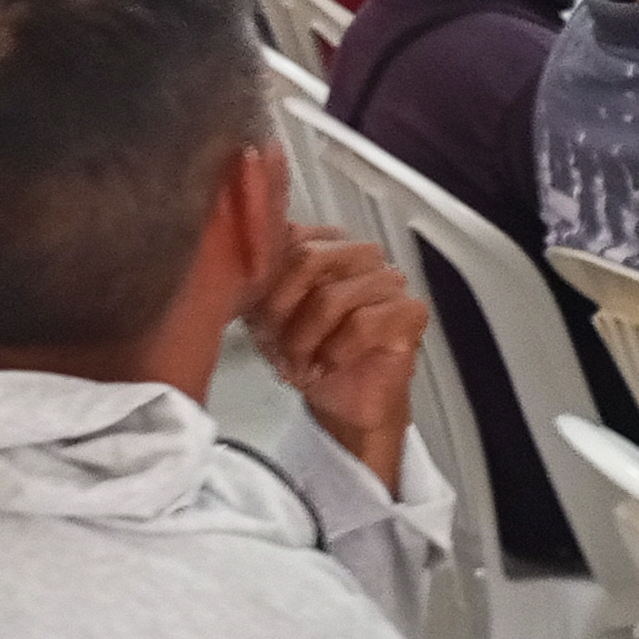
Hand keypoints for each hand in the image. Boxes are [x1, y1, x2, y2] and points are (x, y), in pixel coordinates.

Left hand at [249, 223, 422, 487]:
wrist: (340, 404)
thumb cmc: (309, 355)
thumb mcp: (264, 315)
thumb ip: (252, 280)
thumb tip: (230, 258)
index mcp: (325, 243)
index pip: (288, 234)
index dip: (264, 279)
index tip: (257, 314)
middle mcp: (359, 254)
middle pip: (308, 257)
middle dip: (283, 310)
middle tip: (280, 343)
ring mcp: (387, 280)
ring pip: (332, 296)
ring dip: (307, 339)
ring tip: (304, 360)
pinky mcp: (409, 311)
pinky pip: (363, 322)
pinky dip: (337, 351)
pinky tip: (331, 364)